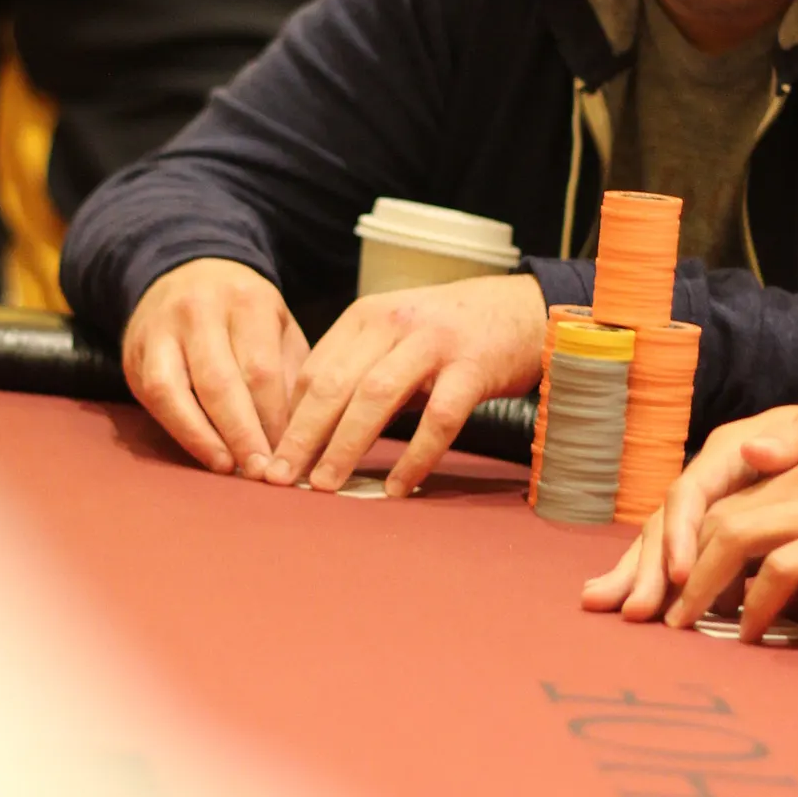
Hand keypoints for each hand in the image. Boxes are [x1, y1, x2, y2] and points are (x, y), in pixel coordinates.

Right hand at [122, 259, 310, 476]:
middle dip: (243, 433)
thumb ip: (290, 372)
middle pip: (220, 382)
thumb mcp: (278, 326)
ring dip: (206, 437)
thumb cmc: (244, 313)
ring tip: (231, 468)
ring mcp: (161, 330)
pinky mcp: (136, 353)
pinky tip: (208, 454)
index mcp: (246, 299)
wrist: (186, 273)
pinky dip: (183, 431)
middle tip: (263, 471)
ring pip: (178, 391)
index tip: (290, 454)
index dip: (275, 418)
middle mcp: (199, 310)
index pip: (260, 369)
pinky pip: (156, 399)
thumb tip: (300, 435)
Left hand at [266, 274, 547, 498]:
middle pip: (334, 384)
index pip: (313, 370)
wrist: (526, 309)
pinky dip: (415, 456)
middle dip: (302, 435)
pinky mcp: (473, 366)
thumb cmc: (453, 333)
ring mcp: (434, 343)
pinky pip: (438, 418)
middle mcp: (393, 323)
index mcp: (366, 316)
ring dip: (345, 446)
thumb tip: (313, 429)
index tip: (271, 456)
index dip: (288, 417)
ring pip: (376, 397)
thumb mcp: (396, 336)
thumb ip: (359, 371)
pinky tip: (397, 486)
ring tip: (325, 485)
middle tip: (280, 477)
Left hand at [585, 412, 797, 641]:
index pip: (710, 495)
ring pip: (733, 537)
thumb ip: (788, 487)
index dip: (668, 541)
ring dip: (699, 586)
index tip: (635, 586)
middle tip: (642, 616)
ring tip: (681, 625)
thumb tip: (739, 477)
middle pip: (708, 515)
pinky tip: (744, 630)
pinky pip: (781, 570)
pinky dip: (755, 603)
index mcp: (793, 457)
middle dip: (666, 567)